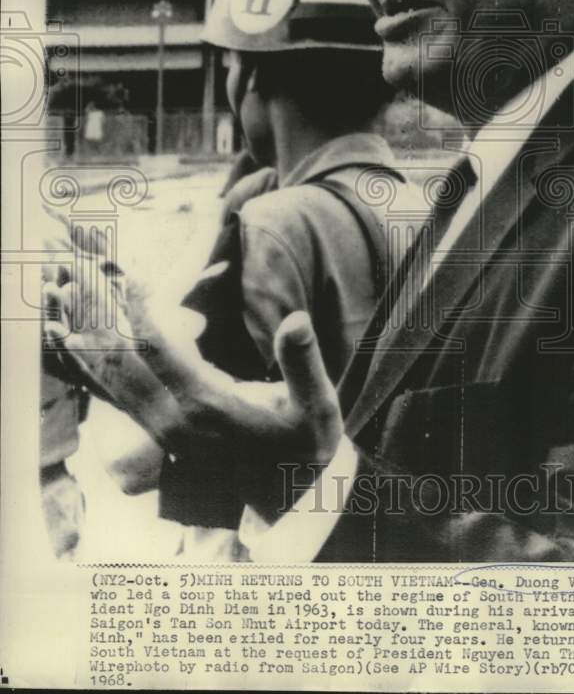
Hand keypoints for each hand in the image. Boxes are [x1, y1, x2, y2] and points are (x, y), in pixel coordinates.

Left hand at [45, 270, 342, 520]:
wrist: (293, 491)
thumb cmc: (305, 443)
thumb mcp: (318, 408)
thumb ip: (303, 362)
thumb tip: (296, 319)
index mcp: (208, 408)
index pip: (159, 350)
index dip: (139, 310)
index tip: (125, 275)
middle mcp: (175, 421)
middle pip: (122, 365)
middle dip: (101, 321)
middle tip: (80, 282)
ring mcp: (164, 431)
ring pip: (113, 385)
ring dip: (90, 348)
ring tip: (61, 315)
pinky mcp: (162, 435)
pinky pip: (119, 399)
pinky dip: (98, 371)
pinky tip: (85, 352)